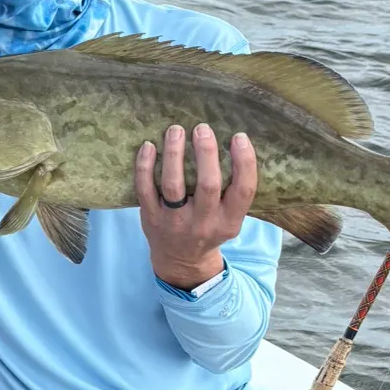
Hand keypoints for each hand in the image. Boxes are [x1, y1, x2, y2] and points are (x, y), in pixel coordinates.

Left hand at [135, 124, 256, 289]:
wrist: (181, 261)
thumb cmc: (209, 229)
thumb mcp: (230, 218)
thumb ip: (233, 191)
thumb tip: (234, 142)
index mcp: (229, 221)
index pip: (243, 190)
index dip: (244, 162)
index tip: (239, 137)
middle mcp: (203, 223)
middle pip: (207, 184)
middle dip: (206, 153)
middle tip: (202, 128)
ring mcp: (174, 221)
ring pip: (173, 184)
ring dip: (174, 154)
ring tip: (175, 130)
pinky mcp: (151, 218)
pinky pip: (145, 189)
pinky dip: (145, 167)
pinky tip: (148, 146)